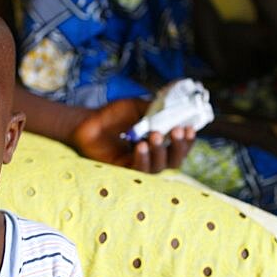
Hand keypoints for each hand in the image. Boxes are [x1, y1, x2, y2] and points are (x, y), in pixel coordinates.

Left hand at [70, 97, 194, 171]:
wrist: (88, 122)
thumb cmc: (113, 115)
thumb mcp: (138, 107)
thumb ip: (156, 109)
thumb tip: (177, 106)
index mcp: (160, 142)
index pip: (180, 147)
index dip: (188, 140)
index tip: (189, 128)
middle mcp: (153, 157)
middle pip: (174, 160)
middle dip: (178, 147)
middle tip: (175, 131)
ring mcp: (139, 165)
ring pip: (158, 167)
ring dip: (159, 151)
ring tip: (153, 135)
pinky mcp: (124, 171)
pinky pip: (139, 170)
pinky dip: (142, 158)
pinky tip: (140, 146)